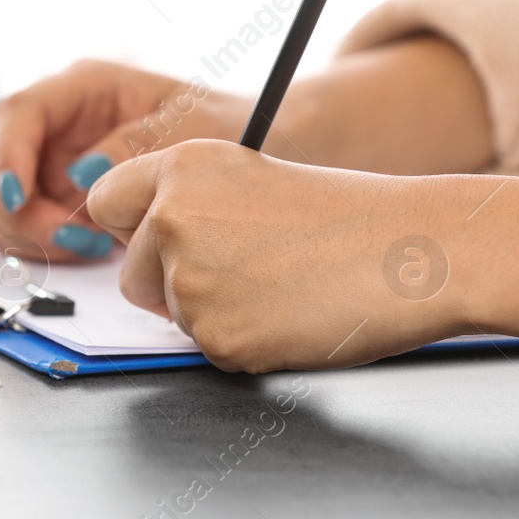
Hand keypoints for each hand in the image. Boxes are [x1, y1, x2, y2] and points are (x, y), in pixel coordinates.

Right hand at [0, 61, 253, 260]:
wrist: (255, 149)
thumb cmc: (227, 125)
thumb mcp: (193, 128)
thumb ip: (137, 145)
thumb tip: (83, 174)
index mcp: (86, 88)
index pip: (19, 111)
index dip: (8, 155)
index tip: (19, 196)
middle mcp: (59, 124)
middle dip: (14, 208)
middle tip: (68, 237)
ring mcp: (51, 164)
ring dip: (28, 234)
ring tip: (90, 244)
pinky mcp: (55, 201)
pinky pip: (20, 229)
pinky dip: (41, 248)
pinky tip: (88, 249)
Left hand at [87, 140, 472, 371]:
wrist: (413, 252)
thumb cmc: (351, 216)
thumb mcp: (252, 179)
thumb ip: (190, 204)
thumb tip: (146, 245)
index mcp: (184, 166)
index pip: (105, 200)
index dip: (133, 227)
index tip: (158, 238)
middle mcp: (173, 217)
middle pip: (129, 273)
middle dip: (169, 282)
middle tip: (245, 269)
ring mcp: (190, 280)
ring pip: (171, 316)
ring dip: (214, 311)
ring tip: (279, 285)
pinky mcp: (216, 336)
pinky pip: (210, 351)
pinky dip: (246, 343)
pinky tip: (290, 314)